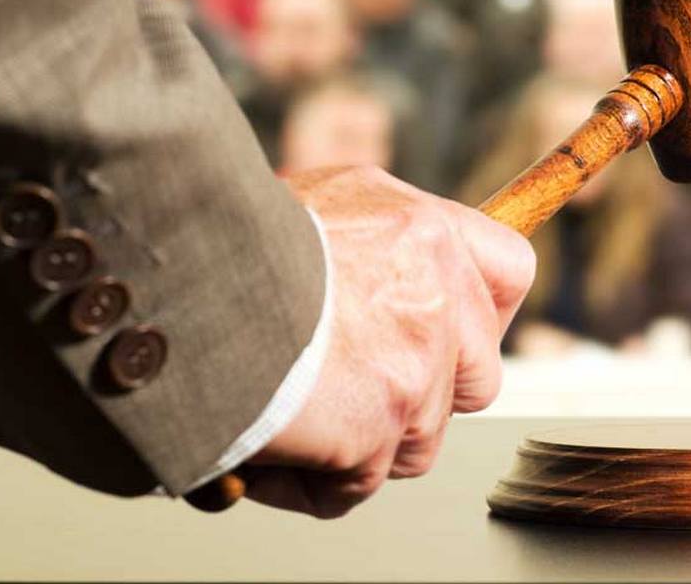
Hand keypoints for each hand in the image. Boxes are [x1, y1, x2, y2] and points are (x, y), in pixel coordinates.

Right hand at [241, 167, 534, 517]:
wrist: (180, 282)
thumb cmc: (229, 242)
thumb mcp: (323, 206)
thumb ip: (376, 243)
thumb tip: (385, 282)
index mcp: (424, 231)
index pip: (510, 272)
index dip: (485, 314)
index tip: (454, 336)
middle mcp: (437, 291)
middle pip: (480, 376)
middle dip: (427, 397)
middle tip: (361, 389)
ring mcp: (418, 361)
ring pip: (419, 438)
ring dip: (361, 445)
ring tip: (292, 419)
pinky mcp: (383, 422)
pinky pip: (360, 483)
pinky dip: (312, 482)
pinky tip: (266, 453)